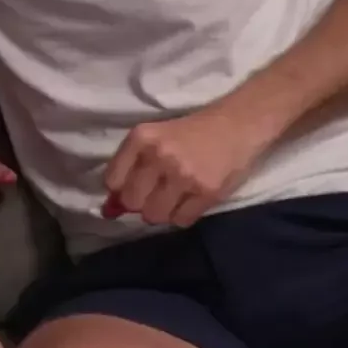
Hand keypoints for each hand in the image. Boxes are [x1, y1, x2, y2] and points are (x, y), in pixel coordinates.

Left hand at [103, 106, 274, 226]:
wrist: (236, 126)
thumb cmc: (190, 133)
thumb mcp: (154, 137)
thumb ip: (131, 165)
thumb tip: (110, 207)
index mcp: (141, 138)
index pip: (112, 180)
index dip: (120, 189)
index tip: (132, 188)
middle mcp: (159, 156)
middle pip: (132, 202)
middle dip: (140, 203)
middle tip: (154, 195)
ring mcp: (183, 176)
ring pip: (155, 216)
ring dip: (161, 212)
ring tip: (172, 199)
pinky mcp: (207, 192)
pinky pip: (181, 221)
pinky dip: (182, 217)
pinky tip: (189, 202)